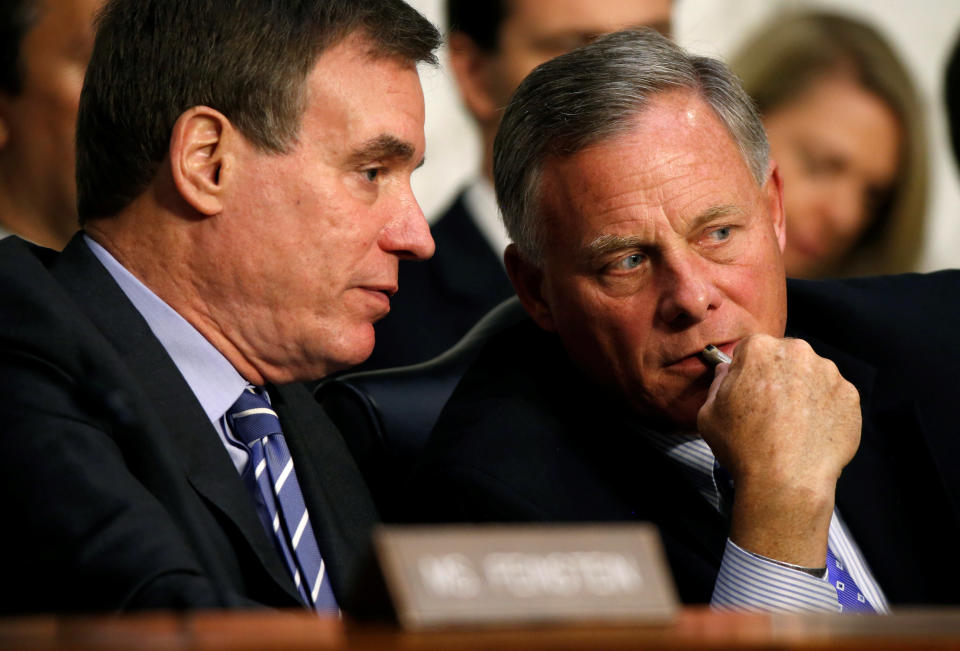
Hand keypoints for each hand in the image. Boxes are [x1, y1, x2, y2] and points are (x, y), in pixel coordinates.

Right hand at [696, 334, 860, 566]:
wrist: (786, 480)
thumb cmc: (743, 446)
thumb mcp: (708, 412)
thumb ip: (718, 382)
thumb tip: (728, 371)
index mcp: (760, 349)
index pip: (752, 348)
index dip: (747, 370)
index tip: (748, 390)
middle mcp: (799, 352)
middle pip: (785, 356)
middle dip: (778, 375)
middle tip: (771, 408)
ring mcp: (830, 373)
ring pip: (812, 374)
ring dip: (804, 389)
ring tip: (794, 422)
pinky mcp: (851, 396)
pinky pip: (834, 395)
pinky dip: (825, 408)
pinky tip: (812, 431)